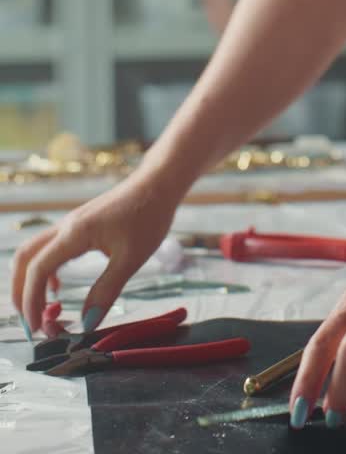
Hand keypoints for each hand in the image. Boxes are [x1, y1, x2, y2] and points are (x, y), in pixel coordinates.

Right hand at [11, 169, 177, 334]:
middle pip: (24, 259)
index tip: (37, 329)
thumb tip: (87, 323)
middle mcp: (66, 226)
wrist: (158, 183)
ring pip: (34, 252)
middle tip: (33, 323)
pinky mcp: (79, 225)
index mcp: (75, 233)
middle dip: (21, 293)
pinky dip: (45, 270)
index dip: (32, 302)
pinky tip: (58, 287)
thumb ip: (106, 291)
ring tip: (43, 310)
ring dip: (31, 281)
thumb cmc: (148, 215)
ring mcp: (71, 223)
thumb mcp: (131, 259)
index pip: (37, 270)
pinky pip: (49, 248)